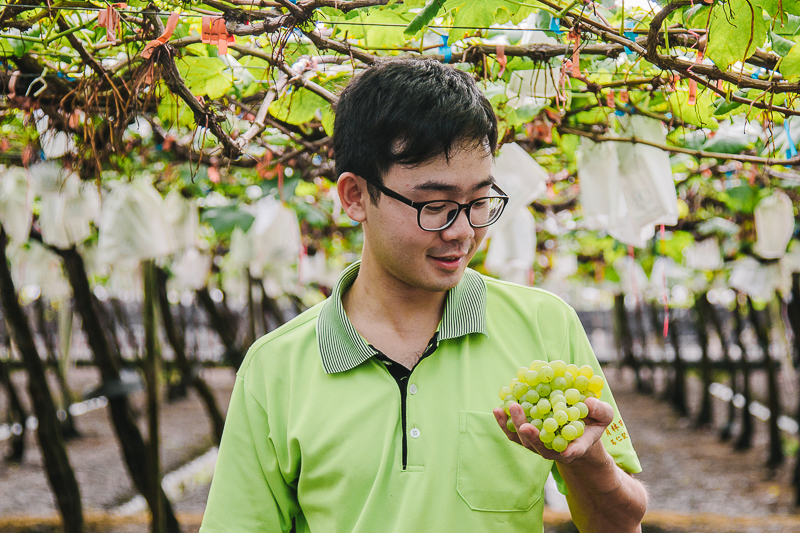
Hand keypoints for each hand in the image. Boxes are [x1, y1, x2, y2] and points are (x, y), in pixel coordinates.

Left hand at [492, 397, 613, 463]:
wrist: (574, 426)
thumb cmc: (591, 422)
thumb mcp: (603, 416)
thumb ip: (601, 411)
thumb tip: (589, 404)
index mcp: (575, 446)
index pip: (574, 451)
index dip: (571, 451)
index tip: (568, 453)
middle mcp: (554, 449)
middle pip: (540, 446)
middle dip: (532, 436)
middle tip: (525, 425)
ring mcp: (537, 444)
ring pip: (523, 440)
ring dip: (515, 426)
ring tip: (510, 407)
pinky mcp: (525, 436)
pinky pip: (512, 433)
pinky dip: (504, 423)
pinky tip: (497, 410)